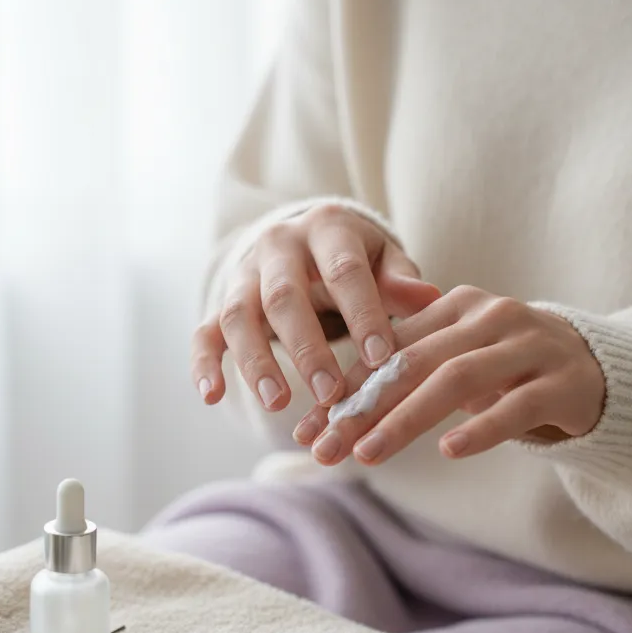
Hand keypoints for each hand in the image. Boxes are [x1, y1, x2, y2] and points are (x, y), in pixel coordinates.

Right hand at [191, 204, 440, 410]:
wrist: (307, 243)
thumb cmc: (357, 261)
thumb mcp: (384, 260)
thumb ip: (400, 279)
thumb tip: (427, 297)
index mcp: (326, 230)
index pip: (343, 271)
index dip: (362, 314)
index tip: (380, 360)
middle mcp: (277, 246)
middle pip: (284, 296)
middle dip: (307, 348)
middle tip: (329, 393)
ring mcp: (244, 275)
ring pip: (238, 316)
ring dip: (256, 361)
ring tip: (278, 402)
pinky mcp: (221, 304)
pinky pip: (205, 333)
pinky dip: (204, 365)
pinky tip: (211, 397)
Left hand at [290, 285, 605, 463]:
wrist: (599, 370)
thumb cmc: (510, 371)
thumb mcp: (457, 365)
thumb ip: (405, 378)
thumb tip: (330, 416)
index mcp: (455, 307)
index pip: (388, 349)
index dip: (344, 389)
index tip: (305, 429)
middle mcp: (490, 317)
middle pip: (413, 363)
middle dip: (362, 407)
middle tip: (323, 448)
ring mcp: (528, 347)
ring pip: (456, 379)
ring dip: (406, 418)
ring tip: (368, 454)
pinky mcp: (562, 382)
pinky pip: (516, 405)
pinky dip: (481, 427)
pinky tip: (449, 450)